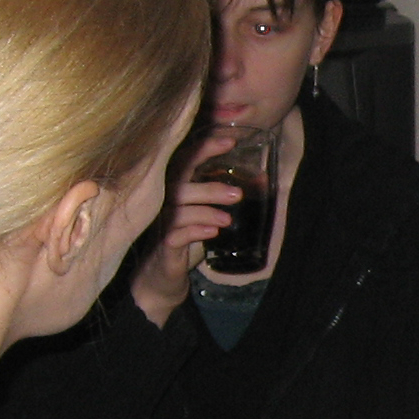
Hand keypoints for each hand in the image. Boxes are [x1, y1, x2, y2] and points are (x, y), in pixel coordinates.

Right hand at [129, 125, 240, 325]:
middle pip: (180, 184)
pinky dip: (195, 231)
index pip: (185, 159)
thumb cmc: (185, 238)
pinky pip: (176, 234)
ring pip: (179, 209)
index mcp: (175, 187)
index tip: (230, 141)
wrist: (163, 277)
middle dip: (210, 186)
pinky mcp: (163, 245)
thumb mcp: (205, 213)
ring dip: (206, 211)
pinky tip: (213, 232)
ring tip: (228, 219)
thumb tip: (257, 178)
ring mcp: (161, 222)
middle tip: (239, 193)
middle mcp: (164, 200)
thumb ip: (221, 195)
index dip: (205, 147)